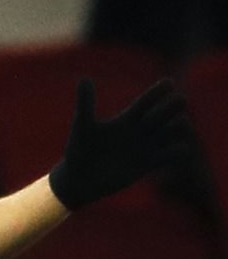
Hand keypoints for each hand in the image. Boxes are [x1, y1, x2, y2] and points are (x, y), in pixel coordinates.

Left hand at [48, 78, 191, 209]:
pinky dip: (178, 151)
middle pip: (164, 113)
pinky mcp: (148, 164)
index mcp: (126, 119)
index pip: (147, 101)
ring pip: (172, 131)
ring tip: (177, 125)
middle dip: (171, 107)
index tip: (169, 82)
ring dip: (179, 127)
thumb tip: (84, 79)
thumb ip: (86, 104)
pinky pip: (172, 155)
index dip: (158, 92)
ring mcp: (145, 147)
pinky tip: (176, 149)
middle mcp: (139, 130)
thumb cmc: (78, 150)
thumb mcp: (83, 126)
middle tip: (176, 103)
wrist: (79, 179)